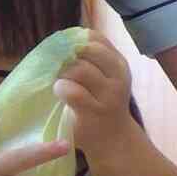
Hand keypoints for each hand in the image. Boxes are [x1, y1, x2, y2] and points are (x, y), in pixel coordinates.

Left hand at [52, 34, 143, 158]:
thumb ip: (89, 58)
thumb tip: (61, 40)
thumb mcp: (103, 76)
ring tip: (58, 80)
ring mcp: (109, 94)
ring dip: (61, 72)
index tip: (64, 51)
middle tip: (58, 66)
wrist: (112, 138)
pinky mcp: (94, 111)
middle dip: (66, 55)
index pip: (94, 37)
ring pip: (79, 69)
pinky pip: (71, 91)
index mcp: (119, 63)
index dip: (73, 40)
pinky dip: (60, 88)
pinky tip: (60, 92)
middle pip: (88, 49)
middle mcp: (119, 76)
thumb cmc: (100, 102)